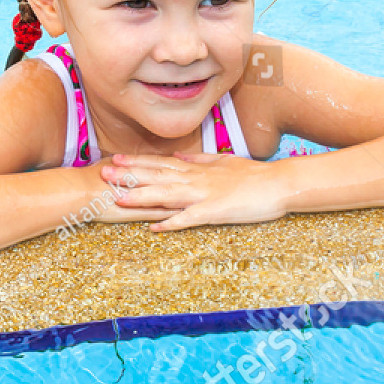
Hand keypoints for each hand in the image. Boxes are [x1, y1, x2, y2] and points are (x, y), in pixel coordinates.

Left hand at [100, 151, 289, 230]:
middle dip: (129, 176)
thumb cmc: (254, 175)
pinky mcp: (216, 211)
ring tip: (118, 199)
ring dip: (142, 197)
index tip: (115, 159)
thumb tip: (179, 155)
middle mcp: (196, 179)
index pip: (160, 163)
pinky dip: (171, 223)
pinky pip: (190, 218)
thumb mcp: (224, 162)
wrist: (280, 183)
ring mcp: (204, 195)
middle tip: (103, 174)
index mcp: (197, 169)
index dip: (136, 162)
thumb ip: (199, 158)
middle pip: (156, 176)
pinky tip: (154, 229)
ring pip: (167, 194)